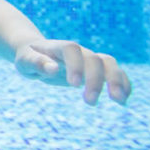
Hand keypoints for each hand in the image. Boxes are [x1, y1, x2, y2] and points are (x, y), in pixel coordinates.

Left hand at [14, 39, 131, 105]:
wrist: (37, 51)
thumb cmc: (28, 57)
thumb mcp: (24, 61)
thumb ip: (36, 63)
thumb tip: (53, 69)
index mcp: (59, 47)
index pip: (72, 49)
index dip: (76, 65)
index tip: (74, 85)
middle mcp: (78, 51)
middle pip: (94, 58)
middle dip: (95, 80)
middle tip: (89, 102)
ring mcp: (89, 58)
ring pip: (109, 63)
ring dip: (117, 80)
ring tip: (119, 101)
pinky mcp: (95, 69)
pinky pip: (114, 72)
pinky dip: (123, 83)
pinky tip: (124, 100)